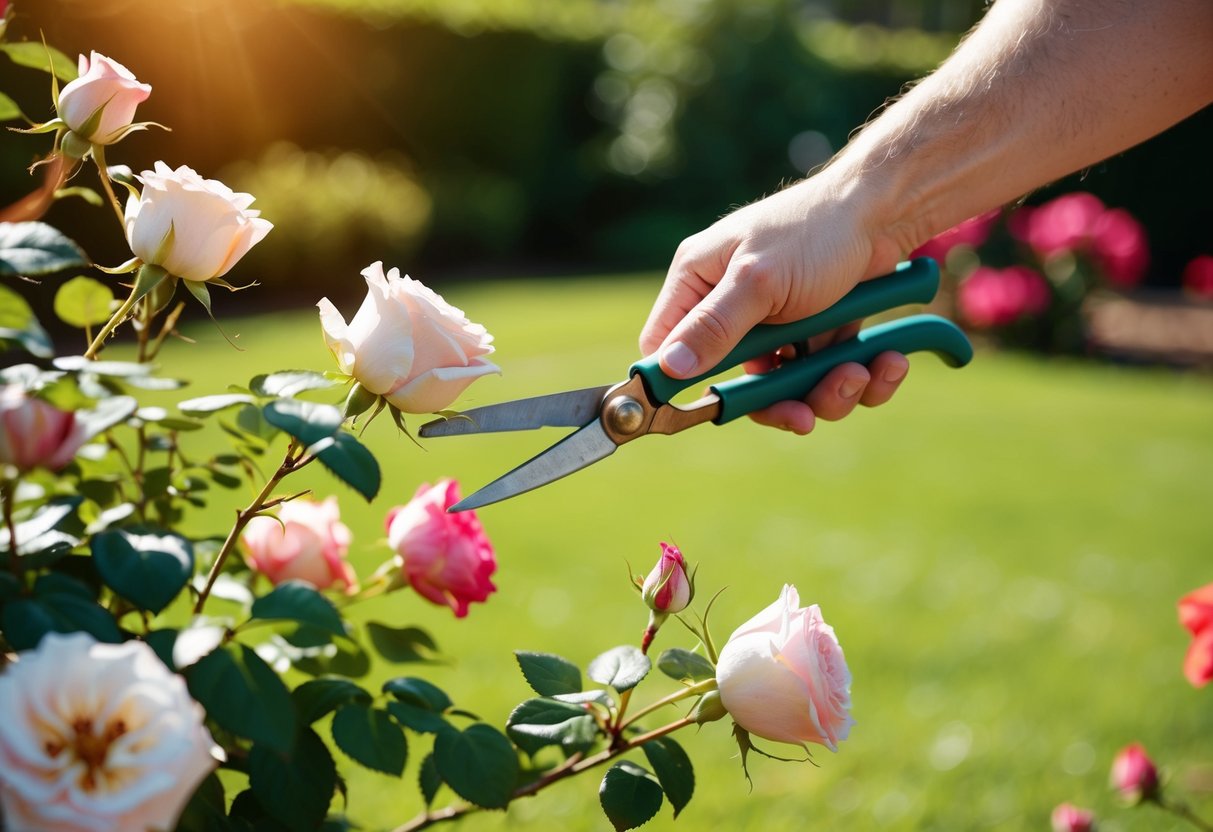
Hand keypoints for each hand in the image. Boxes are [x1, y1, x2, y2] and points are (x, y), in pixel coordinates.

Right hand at [638, 172, 910, 433]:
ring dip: (829, 391)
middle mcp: (734, 304)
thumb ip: (713, 326)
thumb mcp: (758, 281)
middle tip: (804, 415)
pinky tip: (886, 362)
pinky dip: (863, 377)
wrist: (888, 210)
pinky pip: (829, 373)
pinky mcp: (819, 331)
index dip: (677, 380)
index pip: (665, 343)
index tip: (706, 408)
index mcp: (701, 280)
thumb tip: (668, 368)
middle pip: (736, 380)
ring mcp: (778, 322)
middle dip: (778, 401)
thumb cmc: (815, 230)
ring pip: (789, 385)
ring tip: (859, 373)